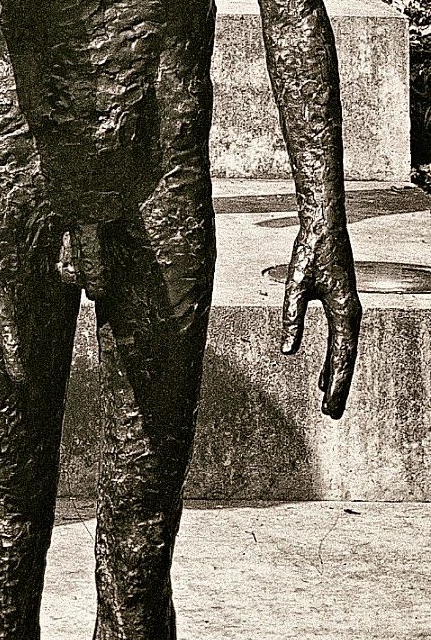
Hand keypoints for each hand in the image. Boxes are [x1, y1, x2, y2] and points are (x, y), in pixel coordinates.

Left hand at [281, 218, 359, 417]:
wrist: (324, 226)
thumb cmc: (311, 251)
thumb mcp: (295, 285)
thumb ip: (292, 318)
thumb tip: (288, 350)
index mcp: (345, 311)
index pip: (341, 357)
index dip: (337, 384)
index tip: (331, 406)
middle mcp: (352, 314)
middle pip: (346, 359)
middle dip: (339, 387)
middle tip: (332, 413)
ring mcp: (349, 310)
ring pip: (344, 351)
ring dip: (337, 375)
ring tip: (329, 400)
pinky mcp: (342, 305)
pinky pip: (340, 340)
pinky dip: (333, 359)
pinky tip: (325, 373)